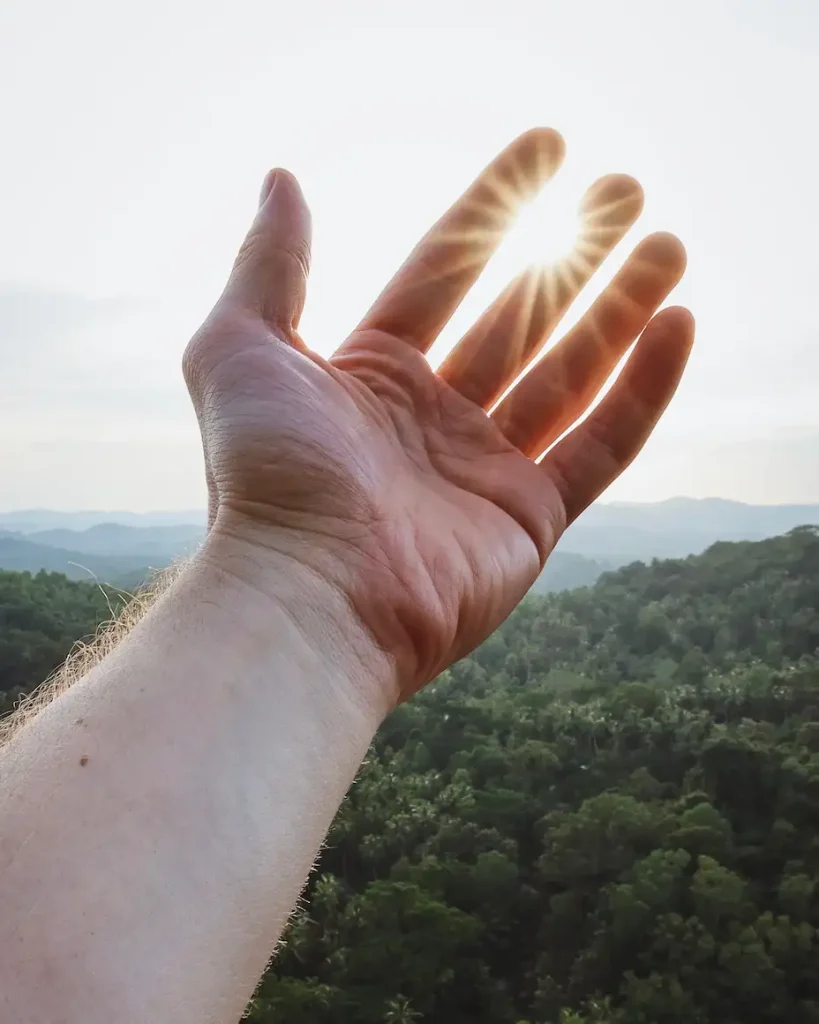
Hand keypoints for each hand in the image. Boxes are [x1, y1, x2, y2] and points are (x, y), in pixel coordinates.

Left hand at [183, 129, 692, 699]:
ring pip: (570, 372)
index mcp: (372, 373)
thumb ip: (270, 264)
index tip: (549, 146)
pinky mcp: (531, 519)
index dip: (495, 202)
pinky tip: (675, 327)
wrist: (310, 597)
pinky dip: (641, 390)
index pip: (446, 267)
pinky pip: (600, 445)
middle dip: (574, 252)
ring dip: (621, 308)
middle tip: (625, 191)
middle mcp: (433, 417)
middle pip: (519, 315)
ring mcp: (485, 469)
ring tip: (668, 245)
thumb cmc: (267, 476)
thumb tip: (284, 178)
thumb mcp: (240, 346)